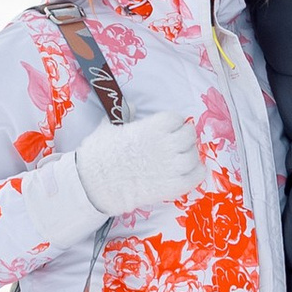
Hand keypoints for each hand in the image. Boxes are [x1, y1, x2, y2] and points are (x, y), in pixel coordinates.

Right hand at [74, 109, 201, 215]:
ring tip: (183, 159)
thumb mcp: (109, 127)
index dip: (174, 123)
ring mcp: (170, 166)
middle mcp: (165, 144)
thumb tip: (131, 106)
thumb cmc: (99, 154)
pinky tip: (191, 173)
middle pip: (189, 135)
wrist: (94, 183)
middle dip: (185, 137)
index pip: (176, 119)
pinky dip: (196, 174)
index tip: (169, 129)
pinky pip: (194, 178)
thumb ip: (124, 115)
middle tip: (178, 144)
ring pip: (193, 156)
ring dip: (190, 156)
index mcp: (152, 127)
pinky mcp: (171, 186)